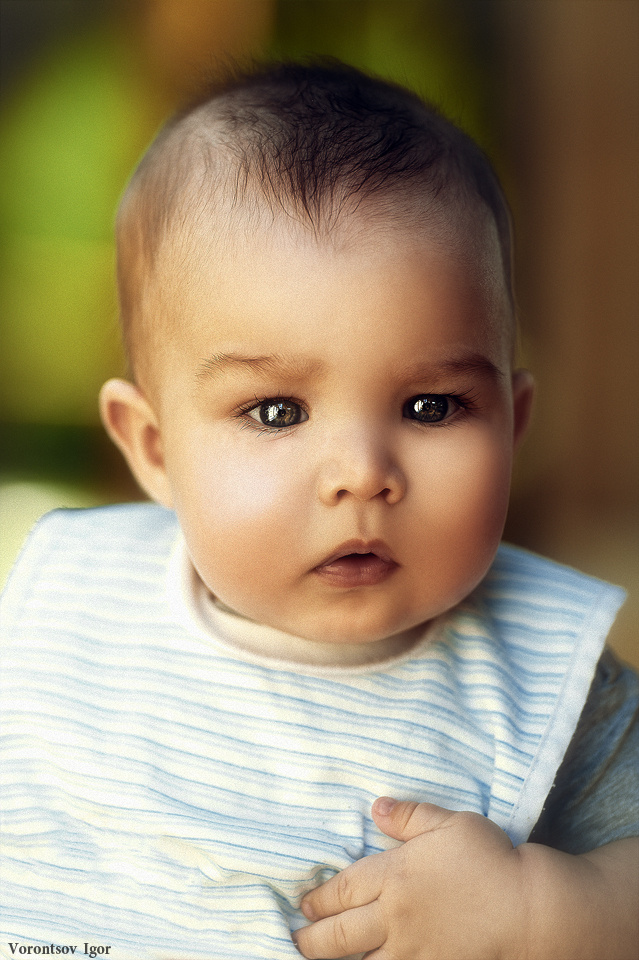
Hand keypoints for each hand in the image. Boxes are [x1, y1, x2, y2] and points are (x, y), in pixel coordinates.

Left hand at [293, 797, 524, 959]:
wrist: (527, 907)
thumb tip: (375, 807)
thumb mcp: (448, 823)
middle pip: (339, 933)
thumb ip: (408, 816)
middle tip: (296, 939)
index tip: (304, 905)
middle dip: (312, 938)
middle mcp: (394, 915)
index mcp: (393, 874)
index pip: (341, 890)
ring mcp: (411, 949)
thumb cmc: (490, 858)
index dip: (318, 899)